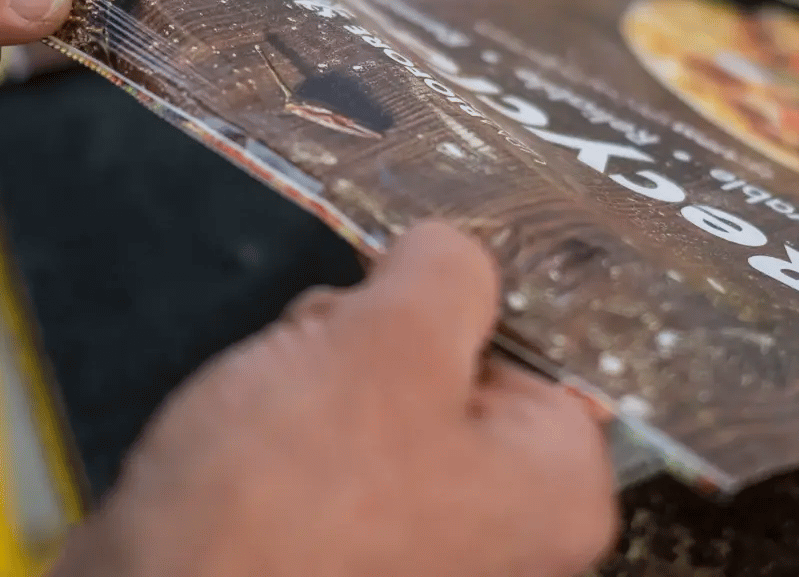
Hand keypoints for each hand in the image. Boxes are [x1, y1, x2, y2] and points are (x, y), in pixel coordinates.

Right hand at [53, 223, 618, 576]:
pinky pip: (318, 473)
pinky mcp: (336, 565)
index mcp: (558, 493)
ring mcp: (421, 563)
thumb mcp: (386, 339)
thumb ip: (447, 272)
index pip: (536, 347)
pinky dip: (276, 448)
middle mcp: (508, 544)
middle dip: (370, 349)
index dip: (452, 305)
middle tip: (318, 366)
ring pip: (373, 419)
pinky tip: (240, 453)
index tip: (391, 297)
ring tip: (265, 417)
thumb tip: (452, 253)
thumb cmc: (283, 507)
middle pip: (449, 381)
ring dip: (312, 390)